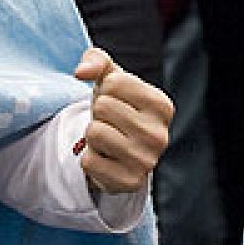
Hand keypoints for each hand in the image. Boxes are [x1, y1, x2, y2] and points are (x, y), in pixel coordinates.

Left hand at [72, 48, 172, 194]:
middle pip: (103, 107)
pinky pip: (88, 162)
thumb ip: (96, 61)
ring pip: (94, 132)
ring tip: (108, 140)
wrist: (118, 151)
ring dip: (93, 135)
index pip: (114, 83)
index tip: (117, 102)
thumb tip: (81, 72)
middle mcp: (161, 135)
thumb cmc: (116, 107)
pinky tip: (106, 159)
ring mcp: (147, 162)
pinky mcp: (130, 183)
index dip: (105, 90)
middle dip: (99, 113)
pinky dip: (90, 159)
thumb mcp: (110, 78)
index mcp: (162, 105)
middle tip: (111, 123)